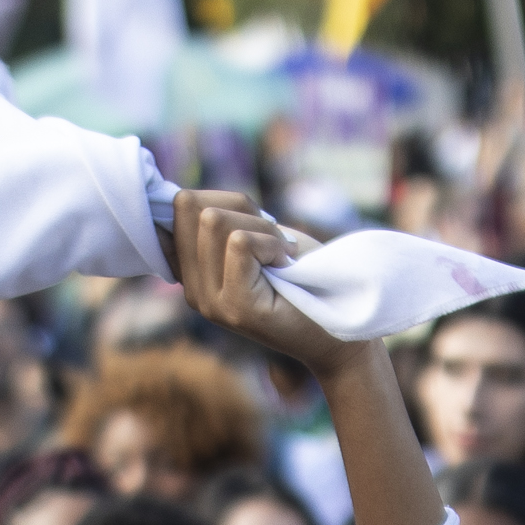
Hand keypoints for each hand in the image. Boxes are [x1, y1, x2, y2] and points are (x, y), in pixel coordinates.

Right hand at [169, 190, 360, 377]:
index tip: (256, 228)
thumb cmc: (306, 275)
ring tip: (281, 256)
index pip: (181, 203)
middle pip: (191, 205)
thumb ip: (220, 221)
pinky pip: (240, 242)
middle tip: (272, 240)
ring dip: (261, 228)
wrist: (343, 329)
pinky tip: (287, 265)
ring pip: (213, 220)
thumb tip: (183, 195)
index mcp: (192, 271)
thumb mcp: (257, 238)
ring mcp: (210, 302)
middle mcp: (193, 289)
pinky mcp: (235, 307)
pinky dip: (273, 243)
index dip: (226, 199)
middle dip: (242, 209)